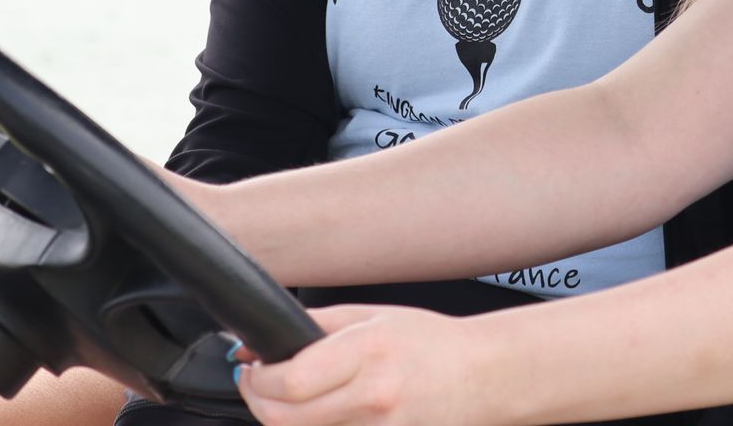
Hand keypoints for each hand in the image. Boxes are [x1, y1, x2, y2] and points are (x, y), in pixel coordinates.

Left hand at [235, 304, 494, 425]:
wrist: (481, 377)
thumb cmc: (430, 343)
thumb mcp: (373, 317)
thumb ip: (314, 326)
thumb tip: (256, 345)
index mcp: (368, 352)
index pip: (290, 380)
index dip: (258, 377)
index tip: (251, 367)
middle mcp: (373, 396)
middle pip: (284, 418)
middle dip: (257, 400)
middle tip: (256, 383)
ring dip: (281, 418)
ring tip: (288, 397)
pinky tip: (317, 413)